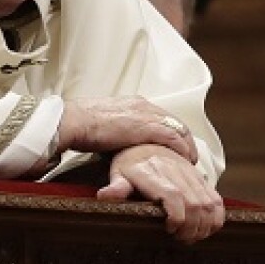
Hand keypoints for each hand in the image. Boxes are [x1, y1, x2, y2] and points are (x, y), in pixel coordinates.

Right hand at [58, 96, 197, 162]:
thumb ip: (117, 129)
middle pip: (174, 121)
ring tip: (190, 160)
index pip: (161, 115)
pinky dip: (182, 149)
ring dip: (187, 145)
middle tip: (189, 154)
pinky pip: (173, 138)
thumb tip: (117, 141)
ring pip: (178, 128)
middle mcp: (144, 105)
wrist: (74, 121)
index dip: (172, 130)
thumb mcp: (104, 123)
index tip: (176, 144)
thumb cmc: (81, 125)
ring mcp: (147, 115)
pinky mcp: (147, 127)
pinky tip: (186, 160)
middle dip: (184, 138)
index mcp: (134, 103)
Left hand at [96, 145, 225, 243]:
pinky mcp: (201, 178)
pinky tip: (205, 228)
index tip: (170, 230)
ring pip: (209, 203)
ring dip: (204, 226)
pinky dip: (216, 218)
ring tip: (192, 236)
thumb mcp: (118, 174)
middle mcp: (176, 171)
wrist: (146, 144)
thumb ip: (116, 187)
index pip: (174, 195)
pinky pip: (216, 199)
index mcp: (154, 172)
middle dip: (191, 228)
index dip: (177, 217)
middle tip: (181, 239)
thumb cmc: (130, 165)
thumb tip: (105, 196)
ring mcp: (191, 174)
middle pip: (195, 203)